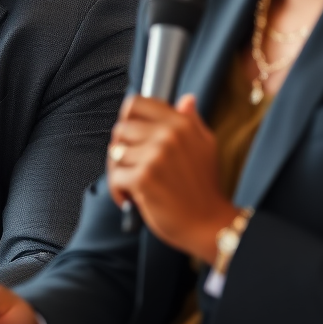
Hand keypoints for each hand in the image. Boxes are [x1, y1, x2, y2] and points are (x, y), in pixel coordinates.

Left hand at [108, 93, 238, 262]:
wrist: (208, 224)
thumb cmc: (204, 187)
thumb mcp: (206, 146)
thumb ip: (192, 121)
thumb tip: (186, 99)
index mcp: (180, 123)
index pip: (135, 104)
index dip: (127, 120)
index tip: (130, 136)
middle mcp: (167, 135)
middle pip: (120, 129)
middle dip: (122, 149)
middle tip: (131, 166)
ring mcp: (154, 156)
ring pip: (114, 153)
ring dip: (118, 171)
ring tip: (132, 184)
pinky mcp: (143, 178)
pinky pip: (114, 177)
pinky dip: (118, 191)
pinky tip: (131, 198)